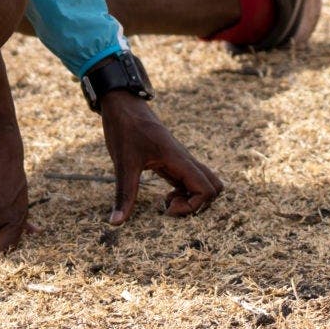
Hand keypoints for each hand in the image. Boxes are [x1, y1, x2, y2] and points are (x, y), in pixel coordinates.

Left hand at [98, 94, 222, 224]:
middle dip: (198, 205)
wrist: (124, 105)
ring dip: (193, 198)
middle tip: (171, 207)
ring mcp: (181, 160)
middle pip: (214, 186)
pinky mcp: (174, 160)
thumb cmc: (125, 130)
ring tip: (168, 201)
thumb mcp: (123, 164)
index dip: (192, 206)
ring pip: (205, 182)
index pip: (206, 189)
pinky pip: (192, 179)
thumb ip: (124, 194)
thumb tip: (115, 223)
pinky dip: (185, 192)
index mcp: (178, 159)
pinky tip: (165, 195)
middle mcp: (185, 160)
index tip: (167, 208)